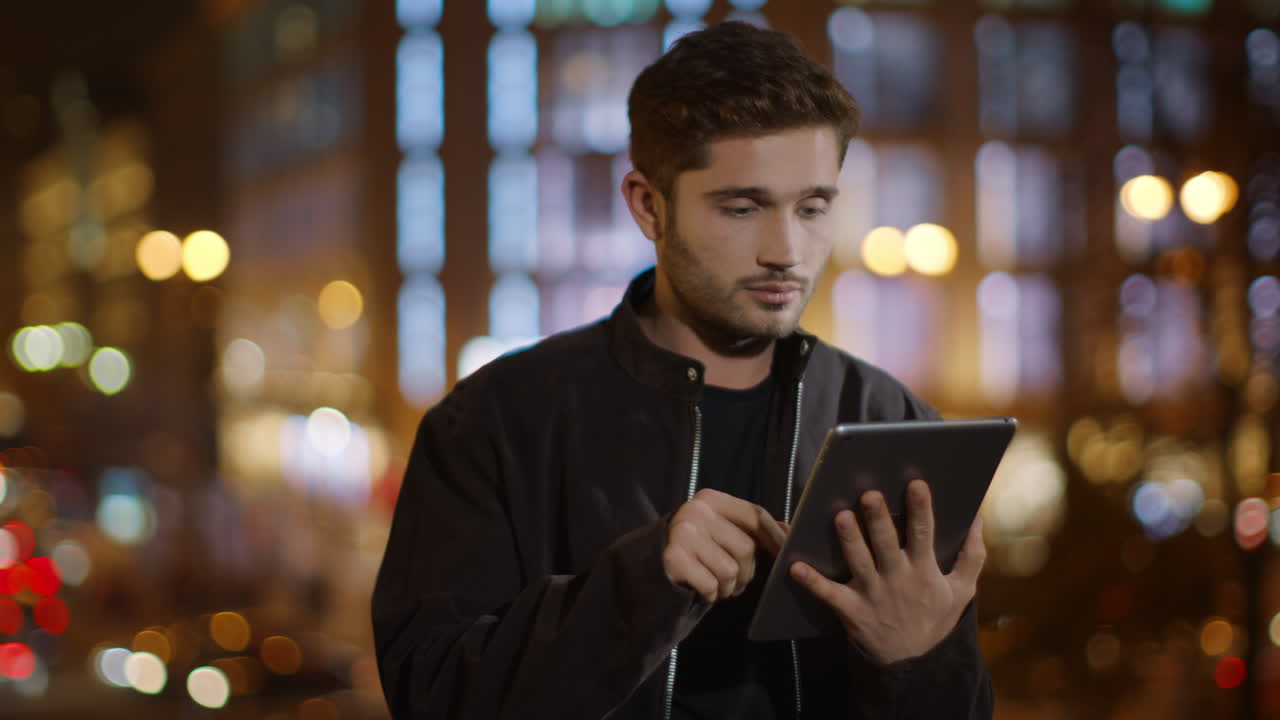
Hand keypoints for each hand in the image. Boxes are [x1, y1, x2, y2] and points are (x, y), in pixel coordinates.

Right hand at [663, 488, 787, 604]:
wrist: (655, 564)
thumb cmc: (701, 548)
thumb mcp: (724, 529)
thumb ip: (753, 527)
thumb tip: (790, 531)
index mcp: (712, 499)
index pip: (755, 515)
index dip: (775, 537)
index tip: (785, 555)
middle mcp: (696, 511)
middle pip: (745, 548)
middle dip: (747, 572)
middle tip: (737, 580)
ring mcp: (683, 533)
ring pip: (729, 570)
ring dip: (728, 586)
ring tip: (718, 584)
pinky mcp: (674, 558)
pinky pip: (710, 585)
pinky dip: (711, 594)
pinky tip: (703, 590)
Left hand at [788, 479, 984, 663]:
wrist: (914, 664)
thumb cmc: (935, 618)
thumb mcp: (962, 591)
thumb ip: (972, 556)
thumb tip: (977, 520)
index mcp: (924, 570)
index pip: (924, 534)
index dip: (920, 509)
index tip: (917, 484)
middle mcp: (897, 579)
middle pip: (886, 544)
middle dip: (878, 520)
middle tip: (869, 495)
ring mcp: (872, 595)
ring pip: (859, 562)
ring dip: (849, 541)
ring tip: (841, 517)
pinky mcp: (851, 610)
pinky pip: (828, 595)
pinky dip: (811, 582)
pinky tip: (795, 567)